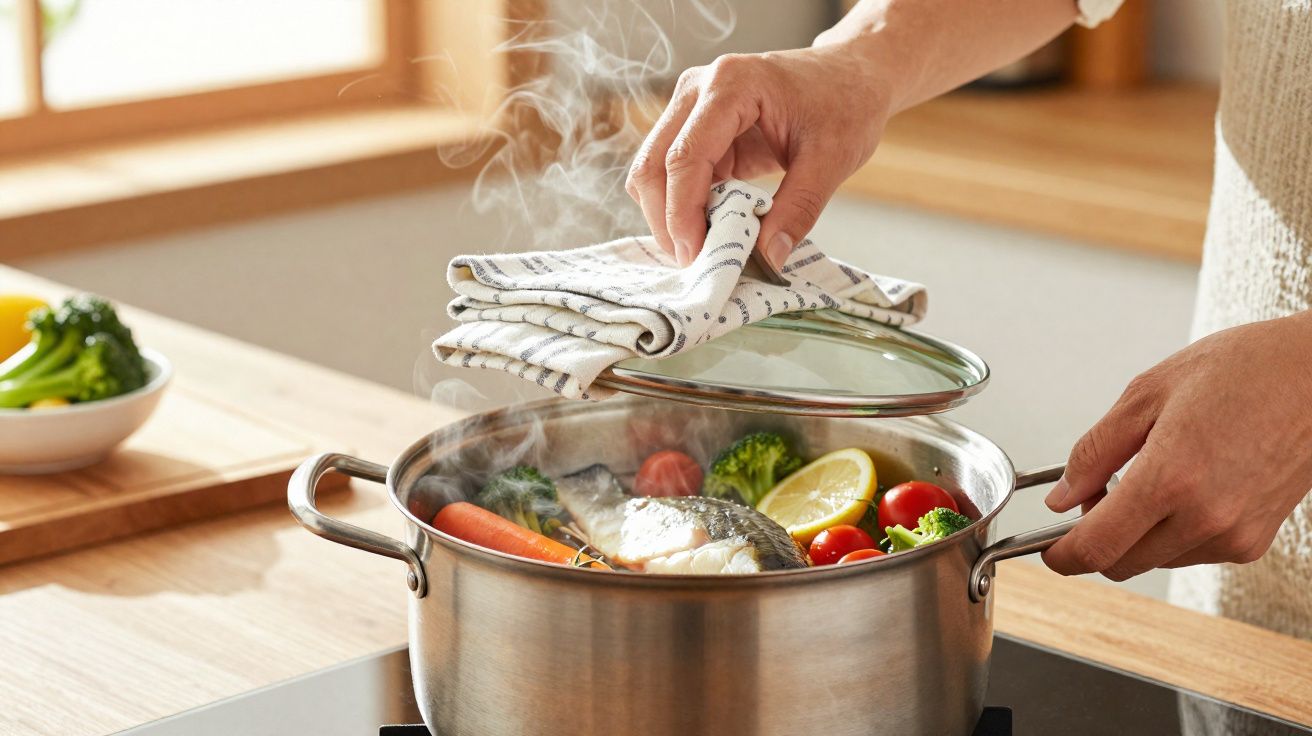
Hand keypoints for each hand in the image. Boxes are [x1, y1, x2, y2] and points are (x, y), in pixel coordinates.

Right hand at [625, 42, 891, 267]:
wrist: (852, 74)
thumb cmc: (846, 102)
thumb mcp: (832, 159)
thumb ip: (798, 208)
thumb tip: (768, 258)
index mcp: (731, 84)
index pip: (686, 156)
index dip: (683, 212)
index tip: (696, 255)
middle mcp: (699, 89)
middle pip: (653, 162)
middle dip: (666, 219)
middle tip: (694, 262)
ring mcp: (692, 106)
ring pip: (653, 170)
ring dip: (669, 215)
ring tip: (702, 250)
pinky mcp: (696, 128)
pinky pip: (673, 173)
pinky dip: (683, 206)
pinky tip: (709, 230)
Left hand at [1042, 311, 1311, 580]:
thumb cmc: (1244, 370)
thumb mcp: (1147, 393)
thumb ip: (1095, 451)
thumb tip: (1062, 495)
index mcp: (1171, 478)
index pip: (1096, 548)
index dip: (1062, 555)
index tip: (1050, 549)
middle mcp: (1205, 518)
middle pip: (1120, 563)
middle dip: (1096, 538)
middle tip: (1098, 492)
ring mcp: (1233, 535)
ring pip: (1154, 560)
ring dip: (1136, 534)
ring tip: (1152, 475)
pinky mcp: (1254, 542)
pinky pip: (1190, 552)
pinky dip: (1172, 532)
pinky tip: (1187, 486)